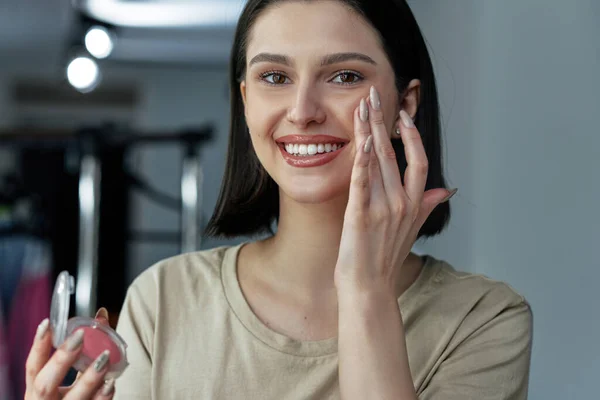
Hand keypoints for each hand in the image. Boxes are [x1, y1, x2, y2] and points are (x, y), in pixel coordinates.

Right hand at [25, 308, 115, 398]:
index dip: (38, 345)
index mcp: (38, 390)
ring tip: (104, 358)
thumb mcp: (69, 378)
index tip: (48, 323)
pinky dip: (103, 397)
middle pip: (46, 384)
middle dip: (62, 359)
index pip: (33, 366)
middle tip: (80, 337)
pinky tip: (111, 384)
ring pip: (73, 399)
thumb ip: (84, 350)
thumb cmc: (70, 398)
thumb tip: (101, 316)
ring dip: (89, 378)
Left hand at [334, 86, 455, 294]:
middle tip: (374, 95)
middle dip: (383, 122)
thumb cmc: (386, 258)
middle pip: (395, 153)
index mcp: (413, 204)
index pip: (419, 161)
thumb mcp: (412, 229)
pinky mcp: (361, 217)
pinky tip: (359, 143)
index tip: (402, 114)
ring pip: (377, 162)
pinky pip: (361, 184)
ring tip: (362, 107)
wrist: (369, 287)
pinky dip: (361, 163)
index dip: (412, 136)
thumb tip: (447, 190)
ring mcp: (382, 210)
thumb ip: (427, 205)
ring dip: (369, 133)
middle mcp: (401, 203)